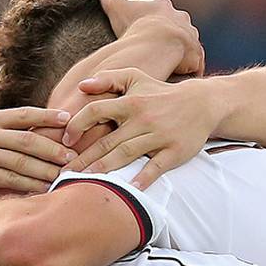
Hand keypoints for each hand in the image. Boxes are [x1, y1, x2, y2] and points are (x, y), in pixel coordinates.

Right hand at [0, 107, 73, 207]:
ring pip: (22, 161)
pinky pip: (10, 180)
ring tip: (67, 176)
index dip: (49, 117)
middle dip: (55, 148)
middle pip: (28, 139)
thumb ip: (4, 136)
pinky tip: (45, 191)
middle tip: (75, 157)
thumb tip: (41, 139)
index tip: (71, 120)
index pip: (25, 115)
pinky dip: (30, 186)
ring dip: (47, 170)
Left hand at [62, 69, 217, 188]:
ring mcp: (159, 136)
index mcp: (130, 102)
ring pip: (127, 154)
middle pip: (107, 141)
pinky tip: (130, 188)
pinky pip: (156, 167)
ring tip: (86, 182)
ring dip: (105, 169)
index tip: (66, 141)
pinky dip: (143, 178)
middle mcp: (142, 119)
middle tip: (64, 172)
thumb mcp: (136, 77)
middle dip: (84, 158)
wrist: (201, 103)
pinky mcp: (174, 150)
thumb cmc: (162, 93)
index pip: (96, 111)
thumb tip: (82, 86)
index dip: (77, 125)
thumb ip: (108, 79)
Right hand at [96, 0, 203, 77]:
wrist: (156, 43)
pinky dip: (187, 70)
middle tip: (156, 50)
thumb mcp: (117, 8)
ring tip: (167, 65)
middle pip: (177, 26)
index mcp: (164, 7)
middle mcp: (182, 19)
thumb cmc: (135, 25)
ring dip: (180, 53)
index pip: (160, 11)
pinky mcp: (196, 56)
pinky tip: (178, 77)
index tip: (146, 30)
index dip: (152, 20)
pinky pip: (193, 65)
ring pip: (187, 45)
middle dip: (170, 36)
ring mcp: (192, 37)